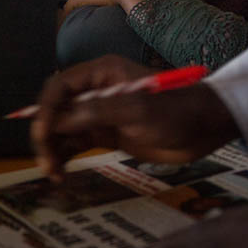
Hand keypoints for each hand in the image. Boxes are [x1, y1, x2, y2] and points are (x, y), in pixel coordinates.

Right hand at [30, 55, 237, 181]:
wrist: (205, 129)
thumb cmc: (175, 112)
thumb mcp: (136, 109)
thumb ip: (95, 113)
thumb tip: (56, 122)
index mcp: (100, 74)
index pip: (59, 86)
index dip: (45, 109)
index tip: (42, 133)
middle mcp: (94, 92)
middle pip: (56, 109)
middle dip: (46, 133)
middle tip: (46, 161)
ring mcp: (99, 114)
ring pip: (63, 130)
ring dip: (53, 149)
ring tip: (53, 173)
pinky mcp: (106, 134)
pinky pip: (76, 144)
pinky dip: (65, 156)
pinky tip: (61, 173)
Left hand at [61, 0, 165, 21]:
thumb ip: (133, 2)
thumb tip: (143, 11)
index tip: (92, 8)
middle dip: (80, 3)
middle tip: (77, 15)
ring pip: (75, 0)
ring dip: (72, 9)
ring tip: (69, 20)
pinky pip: (70, 6)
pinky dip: (68, 13)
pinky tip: (67, 21)